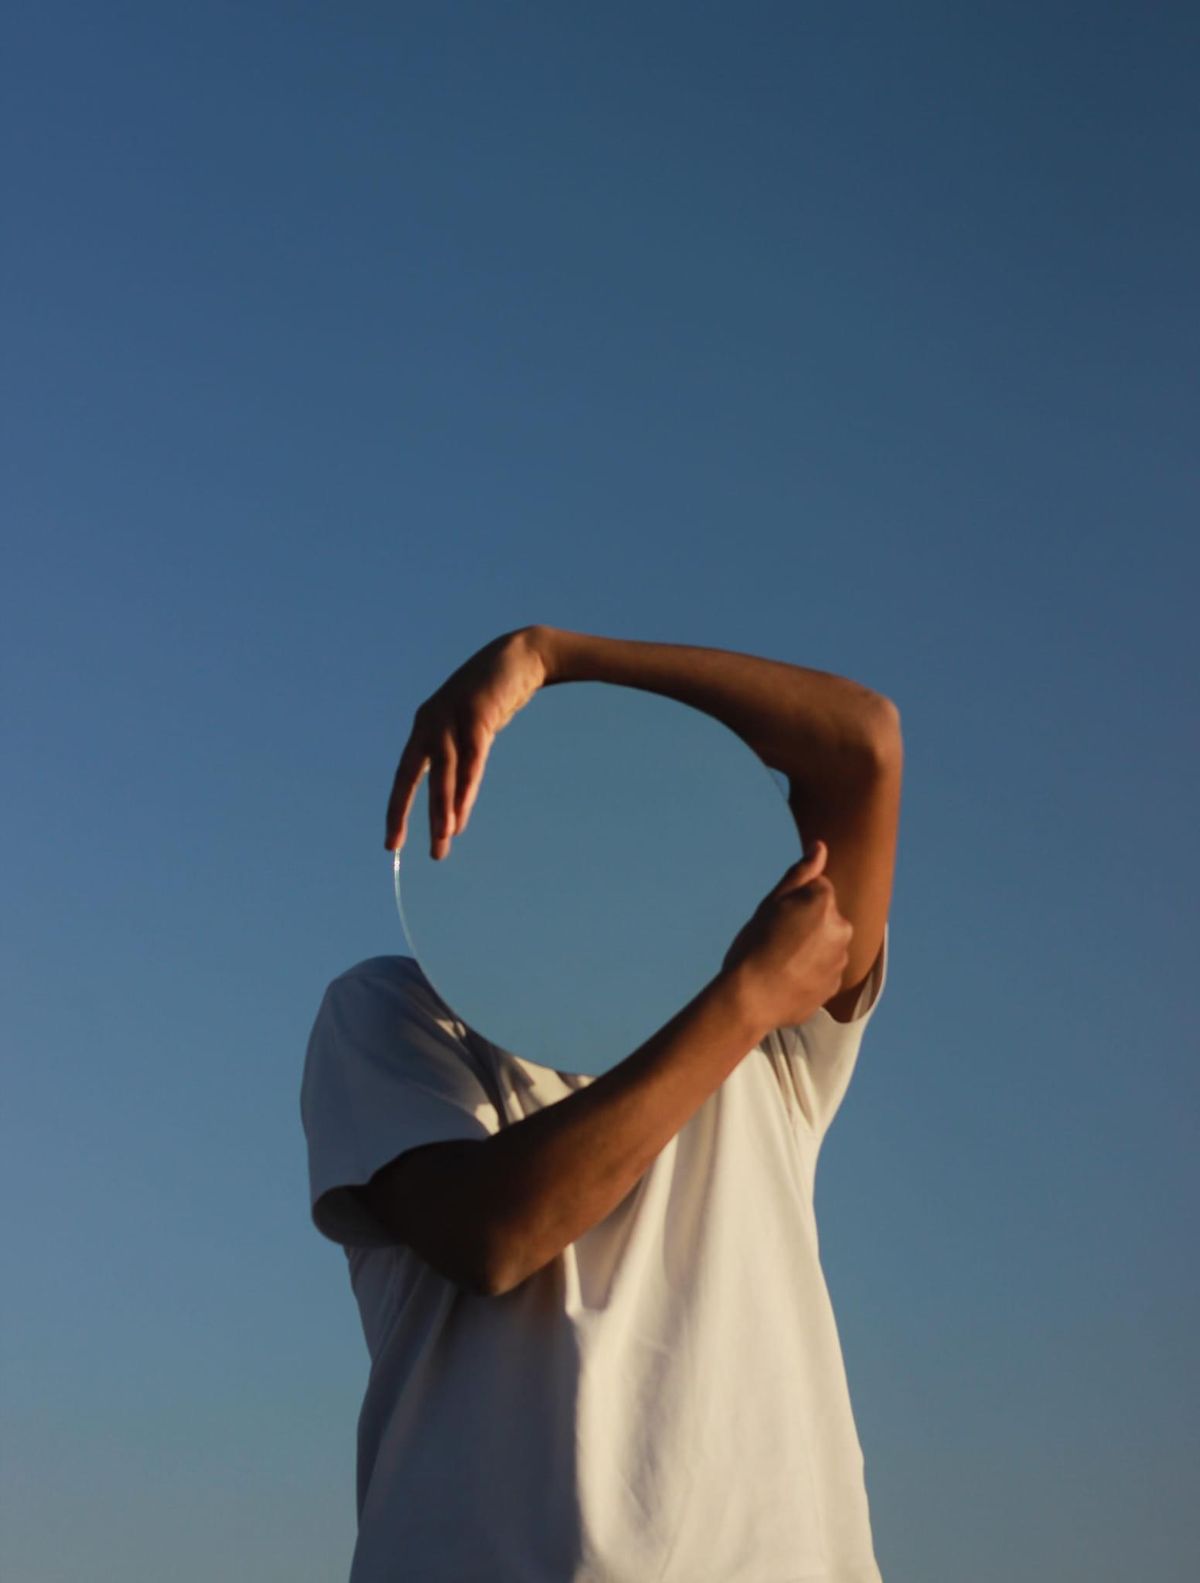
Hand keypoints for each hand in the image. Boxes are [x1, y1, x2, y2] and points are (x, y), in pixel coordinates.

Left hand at [384, 627, 550, 857]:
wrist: (521, 657)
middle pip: (411, 775)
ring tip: (441, 839)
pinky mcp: (477, 713)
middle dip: (404, 813)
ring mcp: (452, 715)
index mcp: (424, 727)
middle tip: (397, 847)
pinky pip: (471, 758)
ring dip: (441, 808)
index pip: (404, 775)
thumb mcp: (470, 729)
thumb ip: (459, 757)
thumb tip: (453, 796)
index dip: (396, 808)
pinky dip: (466, 788)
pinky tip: (462, 813)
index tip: (392, 842)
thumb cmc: (494, 697)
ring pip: (443, 772)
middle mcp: (430, 722)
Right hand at [720, 841, 853, 1029]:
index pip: (815, 889)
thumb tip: (820, 846)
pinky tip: (786, 979)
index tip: (774, 920)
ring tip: (779, 963)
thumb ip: (801, 874)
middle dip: (806, 924)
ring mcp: (840, 959)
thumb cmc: (754, 946)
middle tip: (775, 941)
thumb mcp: (771, 903)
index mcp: (824, 901)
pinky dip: (809, 973)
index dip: (791, 902)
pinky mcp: (835, 986)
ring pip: (824, 944)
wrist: (750, 998)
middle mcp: (841, 928)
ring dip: (809, 949)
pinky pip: (823, 971)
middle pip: (824, 917)